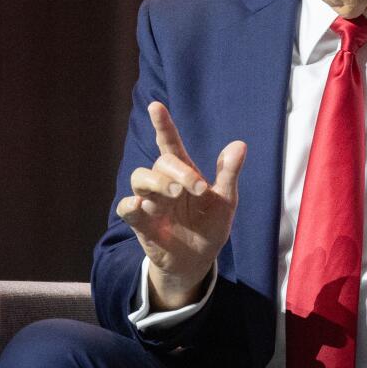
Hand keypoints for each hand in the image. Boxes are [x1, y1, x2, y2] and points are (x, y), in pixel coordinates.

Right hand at [115, 102, 246, 310]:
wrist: (198, 261)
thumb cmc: (210, 226)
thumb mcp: (225, 201)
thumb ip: (228, 174)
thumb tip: (239, 145)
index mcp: (184, 173)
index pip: (170, 144)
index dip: (163, 125)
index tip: (156, 106)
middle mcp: (164, 183)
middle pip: (161, 162)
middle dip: (179, 172)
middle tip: (198, 188)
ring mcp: (150, 202)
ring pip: (139, 178)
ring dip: (157, 182)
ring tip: (174, 193)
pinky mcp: (140, 222)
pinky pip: (126, 208)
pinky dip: (130, 205)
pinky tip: (141, 206)